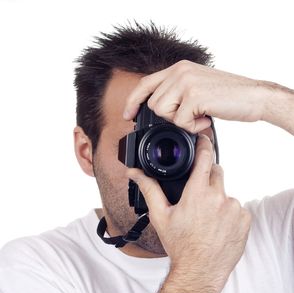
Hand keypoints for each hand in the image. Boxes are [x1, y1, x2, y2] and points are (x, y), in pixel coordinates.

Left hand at [123, 60, 266, 133]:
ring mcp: (186, 82)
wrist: (254, 96)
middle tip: (191, 115)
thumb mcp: (198, 86)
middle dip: (169, 117)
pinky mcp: (194, 95)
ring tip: (200, 116)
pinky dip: (194, 127)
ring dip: (181, 122)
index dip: (132, 101)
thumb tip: (159, 112)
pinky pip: (180, 122)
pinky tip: (207, 119)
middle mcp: (179, 71)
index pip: (145, 83)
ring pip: (163, 113)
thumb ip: (178, 92)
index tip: (127, 115)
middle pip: (153, 105)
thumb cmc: (228, 95)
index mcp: (179, 68)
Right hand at [126, 134, 251, 290]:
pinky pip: (237, 208)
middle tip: (197, 197)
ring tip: (206, 217)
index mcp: (197, 193)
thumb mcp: (160, 216)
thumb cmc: (179, 245)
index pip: (204, 157)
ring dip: (217, 199)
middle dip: (207, 178)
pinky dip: (229, 213)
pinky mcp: (245, 220)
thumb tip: (134, 173)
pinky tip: (218, 226)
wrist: (199, 272)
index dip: (203, 144)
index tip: (203, 140)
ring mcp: (234, 209)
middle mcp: (219, 197)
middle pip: (216, 172)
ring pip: (226, 192)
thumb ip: (149, 189)